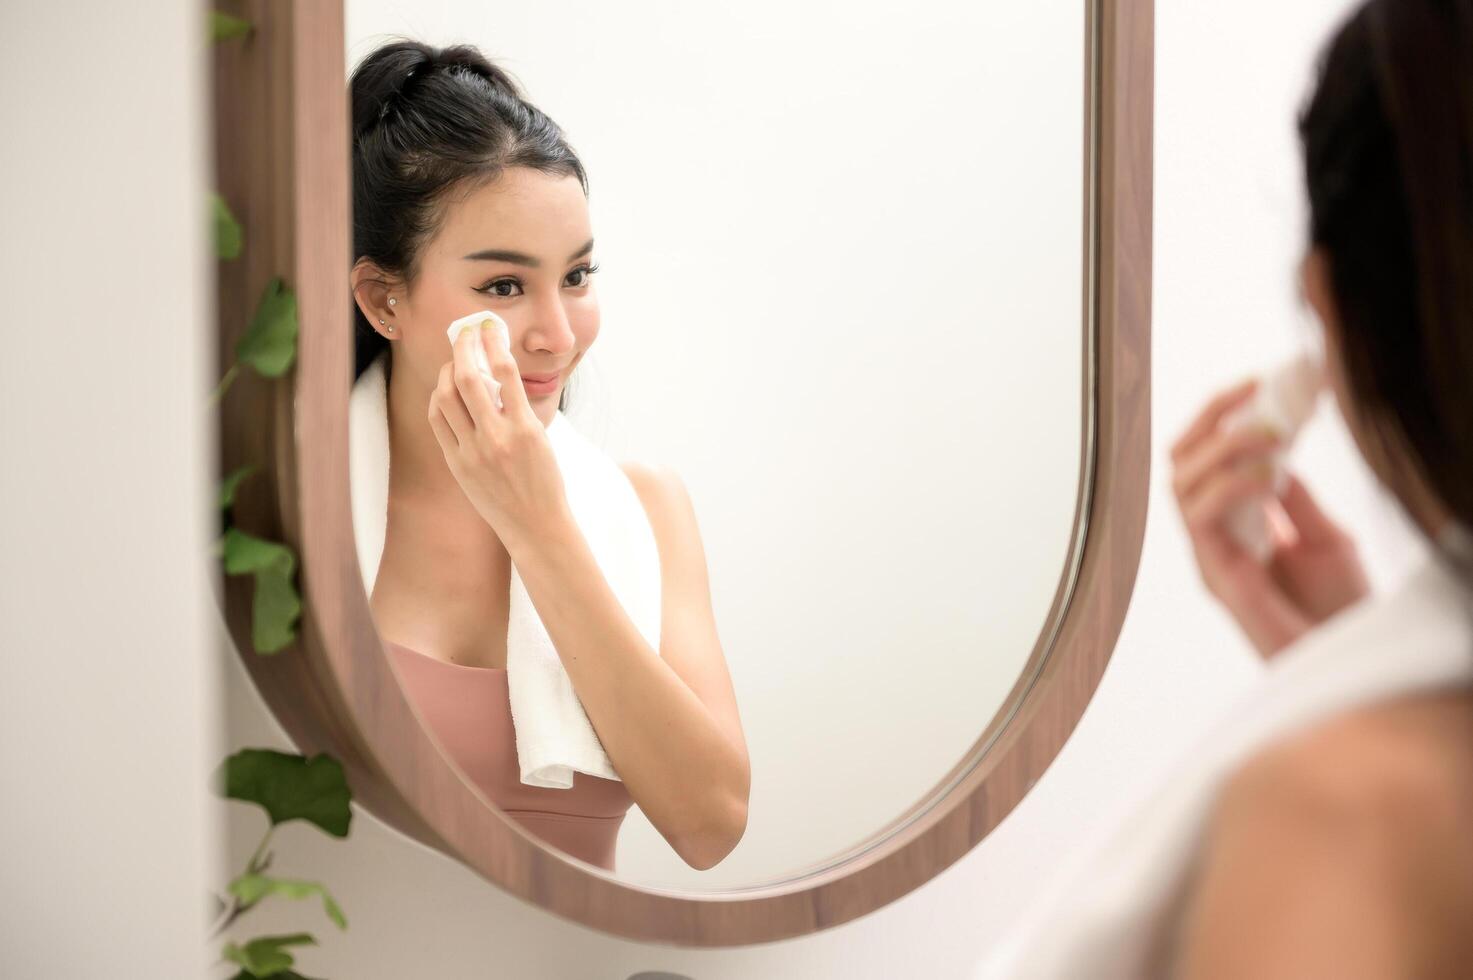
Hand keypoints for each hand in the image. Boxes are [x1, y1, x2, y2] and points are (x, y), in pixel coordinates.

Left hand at [427, 323, 572, 552]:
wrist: (536, 525)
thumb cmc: (545, 480)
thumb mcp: (541, 438)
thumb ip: (517, 407)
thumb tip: (494, 373)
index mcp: (524, 428)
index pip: (504, 371)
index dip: (492, 341)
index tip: (488, 326)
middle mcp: (496, 438)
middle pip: (465, 378)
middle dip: (462, 348)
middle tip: (465, 334)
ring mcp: (472, 452)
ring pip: (445, 397)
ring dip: (447, 372)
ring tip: (454, 363)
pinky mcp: (457, 464)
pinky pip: (438, 421)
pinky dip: (439, 399)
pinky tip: (446, 391)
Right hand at [1171, 378, 1370, 659]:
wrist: (1351, 659)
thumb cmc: (1338, 609)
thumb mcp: (1322, 533)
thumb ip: (1291, 496)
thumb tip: (1274, 449)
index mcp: (1235, 522)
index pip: (1207, 455)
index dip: (1224, 414)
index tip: (1260, 382)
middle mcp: (1213, 536)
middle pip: (1181, 460)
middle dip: (1212, 417)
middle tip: (1253, 391)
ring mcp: (1210, 555)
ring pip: (1181, 482)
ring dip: (1222, 448)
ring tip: (1267, 433)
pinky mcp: (1216, 577)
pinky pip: (1201, 517)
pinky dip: (1229, 485)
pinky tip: (1265, 475)